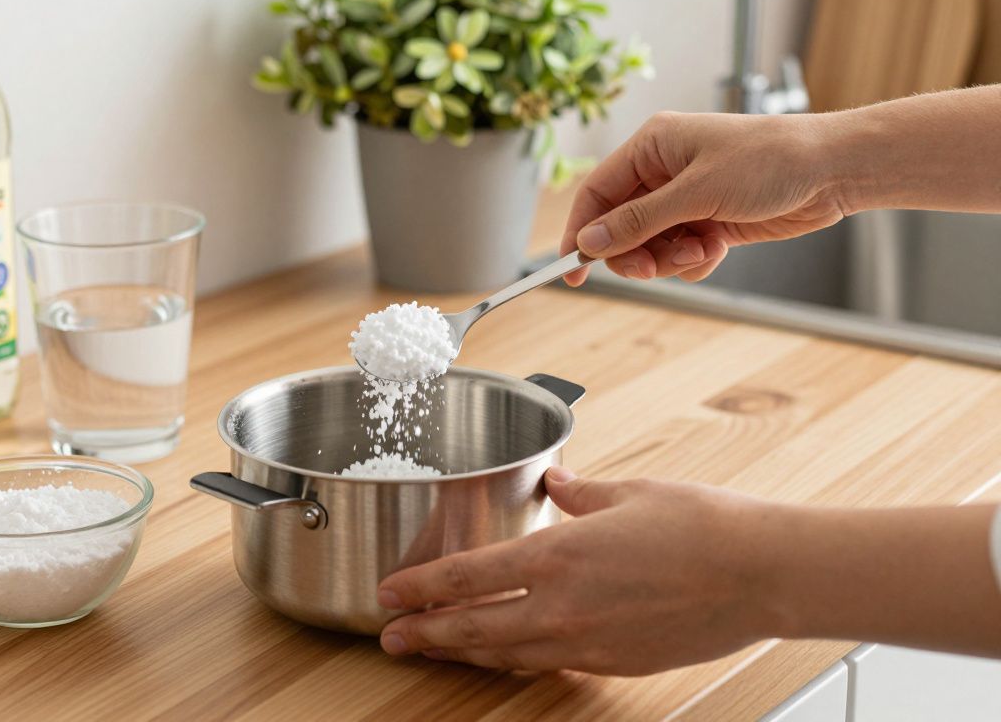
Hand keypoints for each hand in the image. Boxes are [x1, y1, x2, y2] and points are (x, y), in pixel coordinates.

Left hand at [376, 468, 783, 674]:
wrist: (761, 575)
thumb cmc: (701, 525)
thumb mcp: (628, 492)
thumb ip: (577, 492)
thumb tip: (555, 483)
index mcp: (555, 555)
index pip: (462, 578)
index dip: (417, 587)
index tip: (389, 592)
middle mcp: (560, 607)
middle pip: (470, 628)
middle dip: (422, 634)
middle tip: (389, 638)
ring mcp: (585, 642)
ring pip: (503, 655)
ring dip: (460, 653)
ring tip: (431, 650)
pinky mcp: (612, 662)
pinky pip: (545, 664)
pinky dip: (512, 660)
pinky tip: (501, 656)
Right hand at [560, 111, 847, 285]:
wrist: (832, 171)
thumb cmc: (770, 161)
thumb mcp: (697, 192)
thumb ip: (639, 221)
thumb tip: (590, 243)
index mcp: (652, 146)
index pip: (596, 193)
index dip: (580, 232)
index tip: (570, 270)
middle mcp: (663, 171)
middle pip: (619, 227)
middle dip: (633, 253)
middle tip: (649, 269)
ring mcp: (686, 199)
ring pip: (649, 246)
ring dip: (668, 259)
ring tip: (700, 251)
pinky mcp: (709, 222)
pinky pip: (679, 254)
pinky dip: (693, 261)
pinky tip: (716, 250)